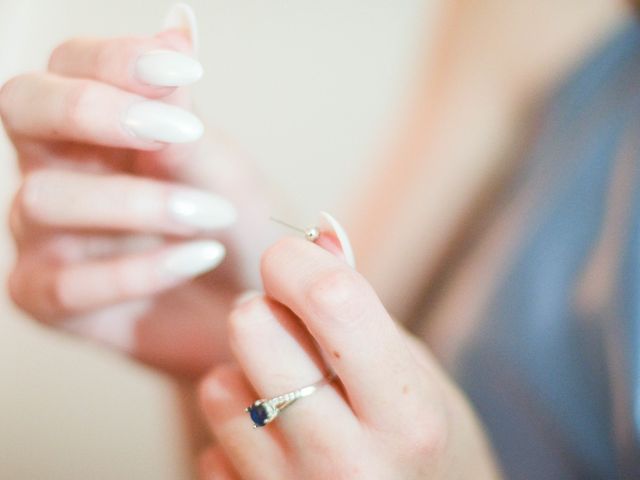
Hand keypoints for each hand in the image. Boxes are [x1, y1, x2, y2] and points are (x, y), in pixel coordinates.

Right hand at [1, 14, 273, 377]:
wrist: (249, 302)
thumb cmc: (232, 225)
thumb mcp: (217, 164)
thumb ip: (184, 108)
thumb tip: (177, 23)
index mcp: (93, 126)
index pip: (71, 64)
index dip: (118, 58)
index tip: (187, 70)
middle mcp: (56, 170)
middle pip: (23, 108)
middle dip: (95, 110)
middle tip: (175, 131)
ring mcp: (46, 235)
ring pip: (42, 198)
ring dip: (135, 202)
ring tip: (212, 216)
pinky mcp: (49, 297)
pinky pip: (66, 283)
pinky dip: (138, 269)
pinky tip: (195, 258)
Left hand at [197, 237, 501, 478]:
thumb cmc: (426, 443)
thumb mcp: (414, 374)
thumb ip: (362, 309)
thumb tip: (319, 232)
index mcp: (409, 415)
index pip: (331, 299)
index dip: (298, 259)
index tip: (291, 258)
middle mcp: (350, 465)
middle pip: (252, 330)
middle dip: (262, 310)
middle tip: (286, 325)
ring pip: (218, 387)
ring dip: (244, 378)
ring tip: (286, 395)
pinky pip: (210, 450)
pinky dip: (238, 435)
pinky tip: (277, 446)